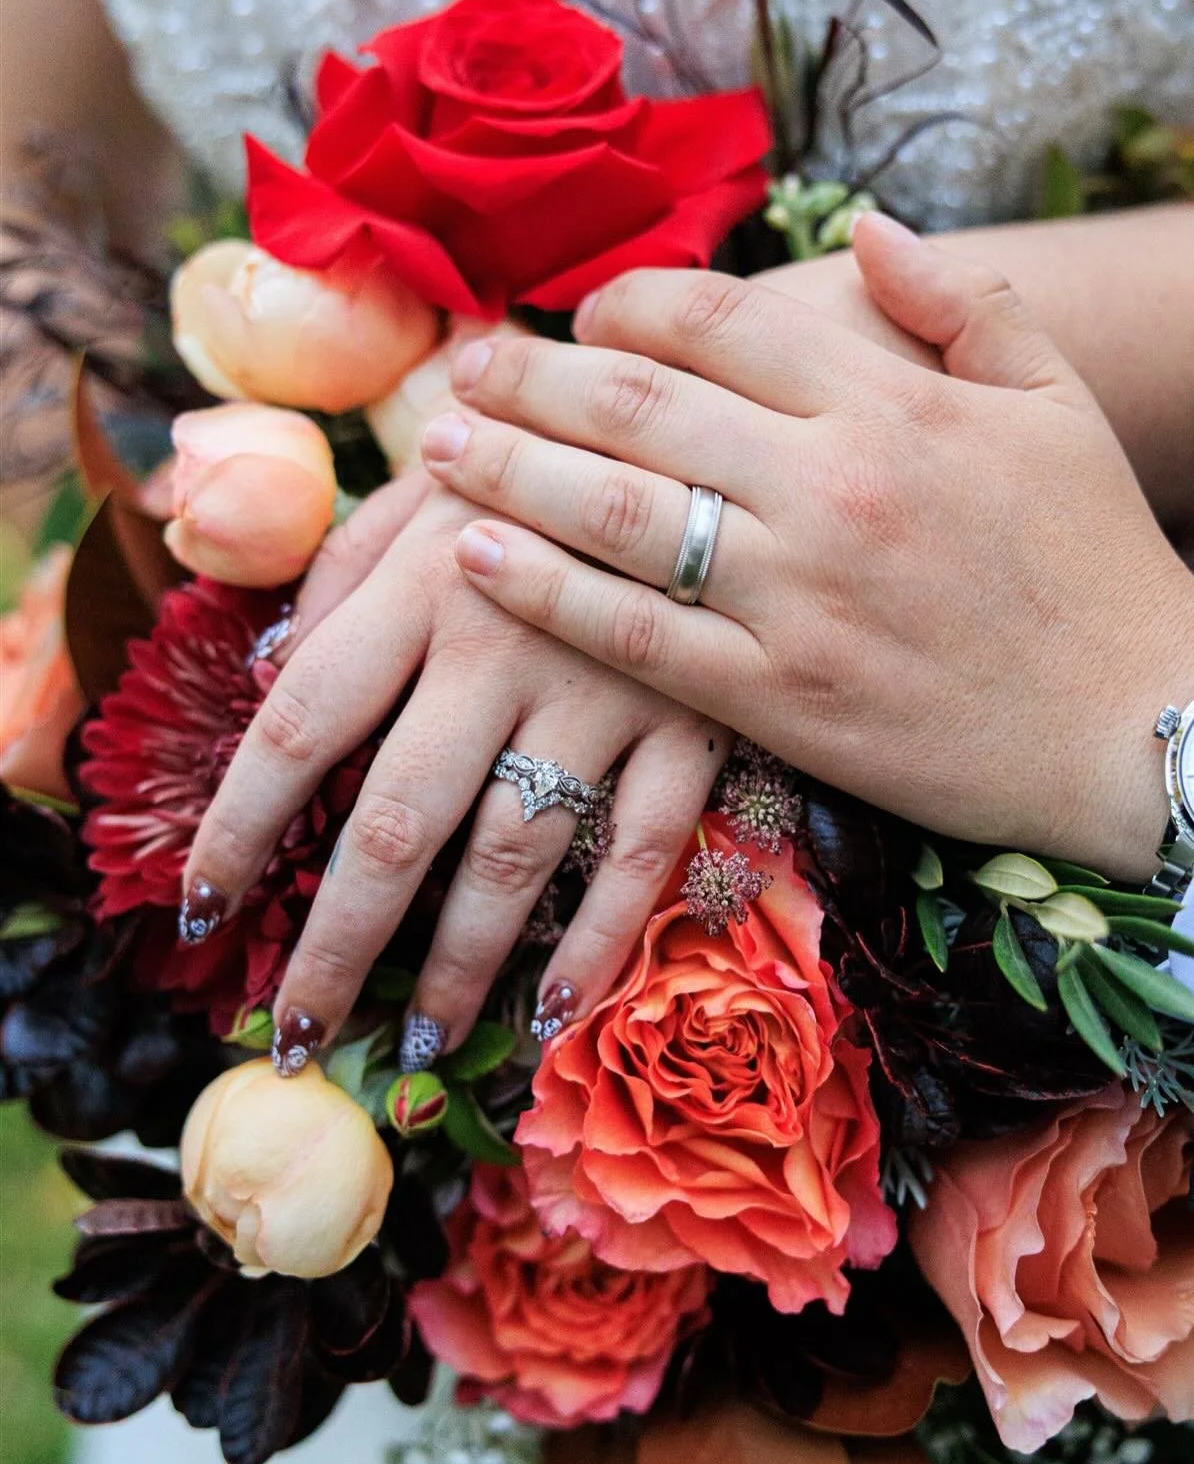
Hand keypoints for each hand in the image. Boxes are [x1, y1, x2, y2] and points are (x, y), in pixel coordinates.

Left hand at [181, 475, 725, 1073]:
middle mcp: (504, 636)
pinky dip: (600, 937)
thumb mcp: (432, 477)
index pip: (301, 721)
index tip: (200, 908)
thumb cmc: (548, 454)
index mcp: (423, 574)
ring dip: (457, 966)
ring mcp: (608, 684)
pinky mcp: (698, 717)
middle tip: (292, 1037)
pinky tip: (555, 1008)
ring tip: (413, 1047)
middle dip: (336, 944)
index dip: (240, 824)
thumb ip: (345, 567)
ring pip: (515, 855)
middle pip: (396, 821)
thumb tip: (270, 673)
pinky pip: (643, 850)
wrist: (722, 416)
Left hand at [423, 214, 1193, 880]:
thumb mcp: (1056, 399)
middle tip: (464, 366)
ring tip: (438, 446)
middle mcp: (831, 488)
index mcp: (891, 402)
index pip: (718, 320)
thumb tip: (863, 226)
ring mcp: (796, 599)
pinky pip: (634, 636)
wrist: (1136, 727)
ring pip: (617, 515)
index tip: (581, 312)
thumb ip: (962, 298)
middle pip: (641, 405)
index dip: (626, 304)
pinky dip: (545, 594)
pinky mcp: (777, 698)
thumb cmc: (1098, 557)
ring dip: (510, 470)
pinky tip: (476, 557)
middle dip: (534, 375)